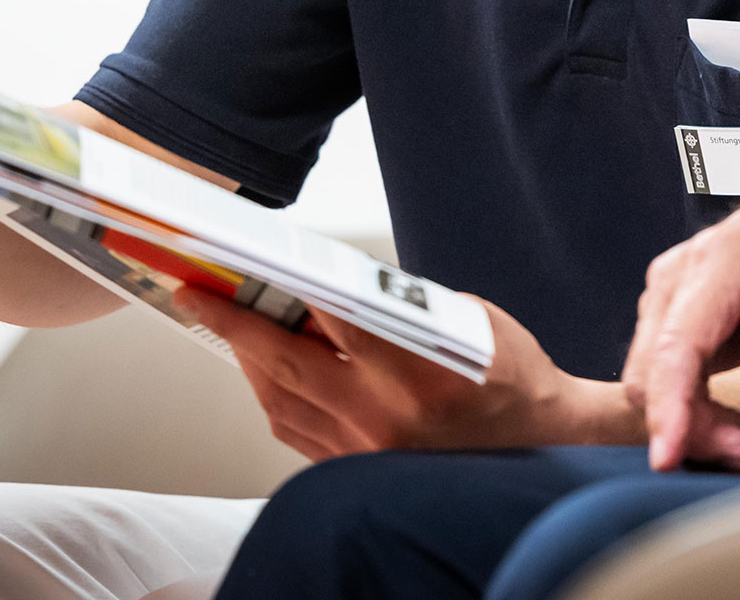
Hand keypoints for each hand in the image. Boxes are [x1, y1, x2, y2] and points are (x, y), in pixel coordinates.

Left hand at [179, 291, 645, 461]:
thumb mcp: (467, 316)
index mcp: (419, 371)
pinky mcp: (360, 472)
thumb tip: (334, 284)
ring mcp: (368, 451)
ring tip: (229, 326)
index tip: (242, 267)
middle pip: (288, 364)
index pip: (330, 319)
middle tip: (199, 294)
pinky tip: (265, 372)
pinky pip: (296, 432)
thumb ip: (400, 303)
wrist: (540, 446)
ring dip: (249, 361)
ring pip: (281, 402)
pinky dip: (274, 397)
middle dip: (234, 325)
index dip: (277, 289)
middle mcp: (386, 417)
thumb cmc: (511, 376)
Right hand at [621, 173, 739, 470]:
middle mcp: (674, 283)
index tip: (667, 456)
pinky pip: (673, 387)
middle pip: (655, 380)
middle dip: (702, 428)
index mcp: (712, 265)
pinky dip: (707, 415)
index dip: (666, 408)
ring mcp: (667, 305)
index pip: (673, 349)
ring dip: (707, 426)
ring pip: (659, 391)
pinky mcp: (672, 327)